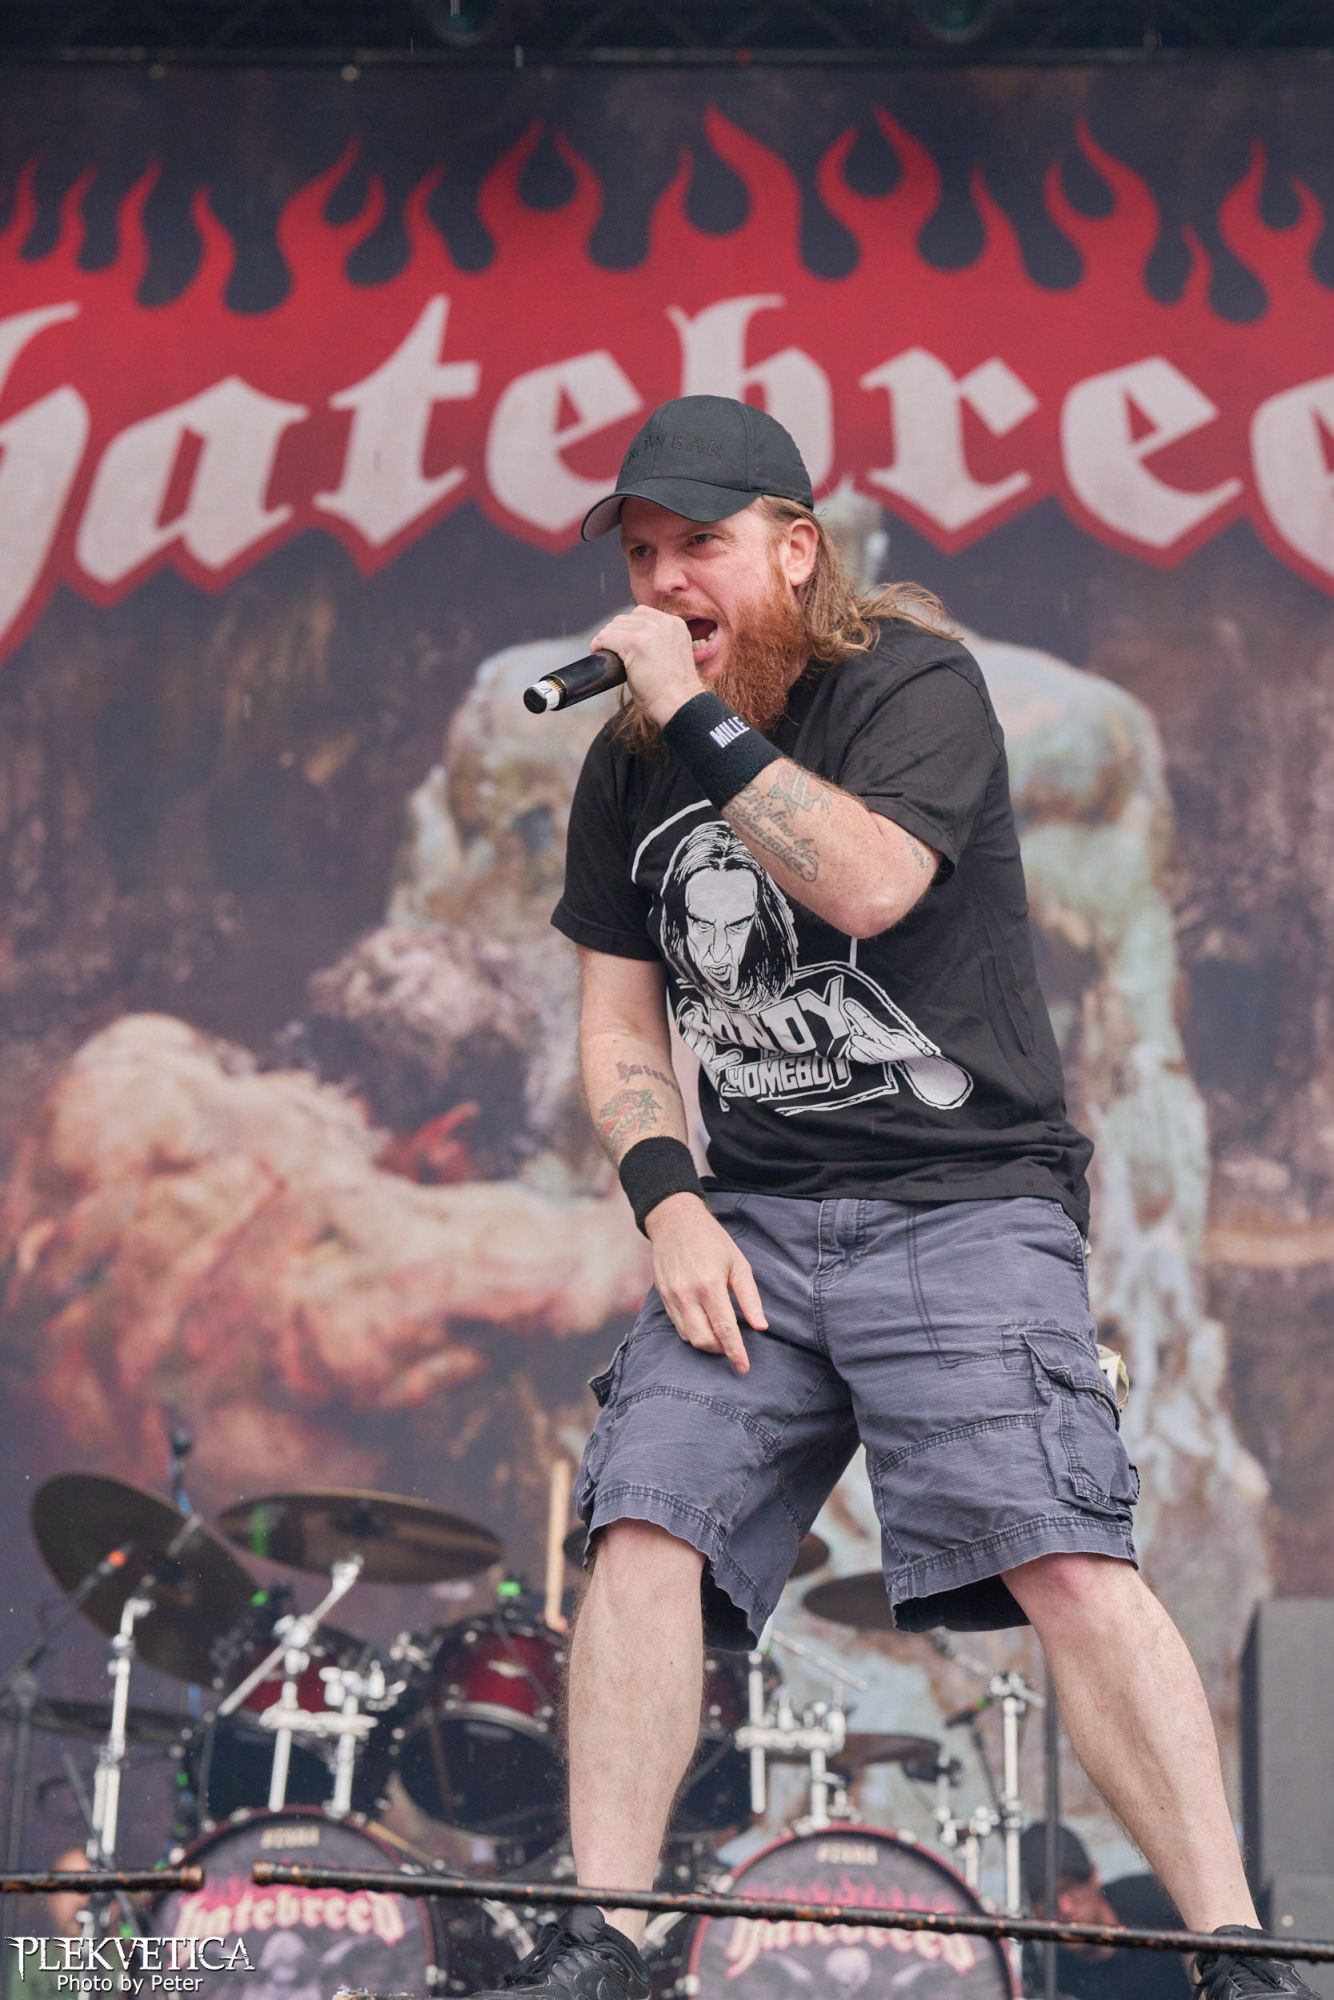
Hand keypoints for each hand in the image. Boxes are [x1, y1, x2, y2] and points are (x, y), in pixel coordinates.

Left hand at [590, 605, 701, 727]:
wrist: (679, 704)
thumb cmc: (673, 690)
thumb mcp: (671, 654)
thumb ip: (657, 640)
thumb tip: (630, 637)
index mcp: (674, 623)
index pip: (640, 614)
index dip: (628, 630)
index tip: (624, 647)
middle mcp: (663, 622)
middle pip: (624, 619)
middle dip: (616, 636)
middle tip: (616, 655)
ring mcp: (649, 630)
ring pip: (612, 627)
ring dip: (607, 641)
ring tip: (611, 658)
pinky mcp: (635, 642)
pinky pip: (604, 638)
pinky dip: (598, 647)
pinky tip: (600, 655)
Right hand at [644, 1193, 766, 1373]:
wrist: (675, 1222)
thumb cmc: (712, 1241)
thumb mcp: (738, 1264)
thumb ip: (750, 1297)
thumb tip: (761, 1326)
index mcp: (709, 1285)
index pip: (725, 1329)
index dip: (736, 1352)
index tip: (744, 1368)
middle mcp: (687, 1295)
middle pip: (704, 1340)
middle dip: (721, 1351)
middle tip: (735, 1349)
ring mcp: (672, 1297)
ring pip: (689, 1337)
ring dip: (707, 1344)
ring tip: (722, 1338)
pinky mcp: (662, 1298)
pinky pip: (678, 1327)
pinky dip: (693, 1333)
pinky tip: (705, 1326)